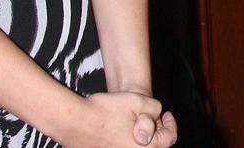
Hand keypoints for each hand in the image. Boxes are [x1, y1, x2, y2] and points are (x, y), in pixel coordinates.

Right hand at [59, 91, 174, 147]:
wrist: (73, 121)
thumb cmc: (105, 111)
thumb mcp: (139, 100)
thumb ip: (155, 108)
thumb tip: (157, 116)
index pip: (169, 139)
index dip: (170, 124)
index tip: (165, 114)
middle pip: (154, 147)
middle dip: (156, 132)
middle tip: (153, 118)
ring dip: (141, 138)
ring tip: (135, 122)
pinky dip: (126, 141)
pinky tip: (121, 128)